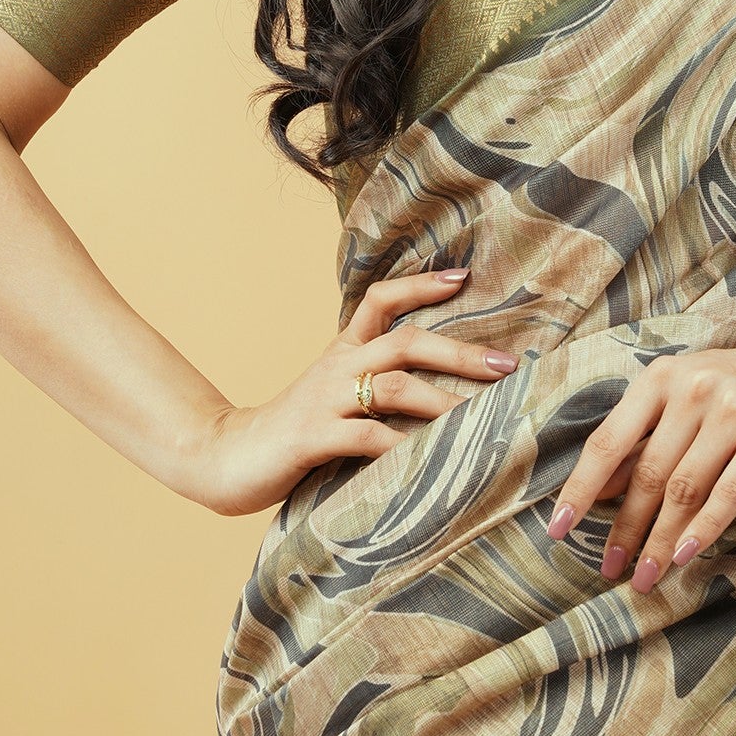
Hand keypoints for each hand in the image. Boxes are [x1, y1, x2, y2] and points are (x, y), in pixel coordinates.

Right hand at [184, 266, 519, 515]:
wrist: (229, 457)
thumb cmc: (297, 430)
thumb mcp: (336, 394)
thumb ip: (376, 383)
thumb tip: (443, 387)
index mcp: (344, 348)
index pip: (382, 299)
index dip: (422, 284)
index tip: (464, 276)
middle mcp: (338, 365)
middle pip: (405, 341)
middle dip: (460, 352)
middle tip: (507, 365)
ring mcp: (325, 400)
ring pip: (395, 386)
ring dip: (444, 401)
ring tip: (484, 417)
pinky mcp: (313, 438)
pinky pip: (367, 437)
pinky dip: (402, 447)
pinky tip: (431, 459)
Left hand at [545, 343, 735, 593]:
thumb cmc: (723, 387)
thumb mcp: (674, 397)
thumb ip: (640, 437)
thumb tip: (600, 490)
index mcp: (658, 378)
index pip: (609, 442)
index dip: (581, 489)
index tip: (559, 529)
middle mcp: (692, 390)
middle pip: (649, 474)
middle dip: (626, 528)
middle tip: (610, 568)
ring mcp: (732, 412)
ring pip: (685, 490)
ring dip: (661, 540)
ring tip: (645, 576)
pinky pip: (728, 493)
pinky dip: (704, 529)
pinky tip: (685, 556)